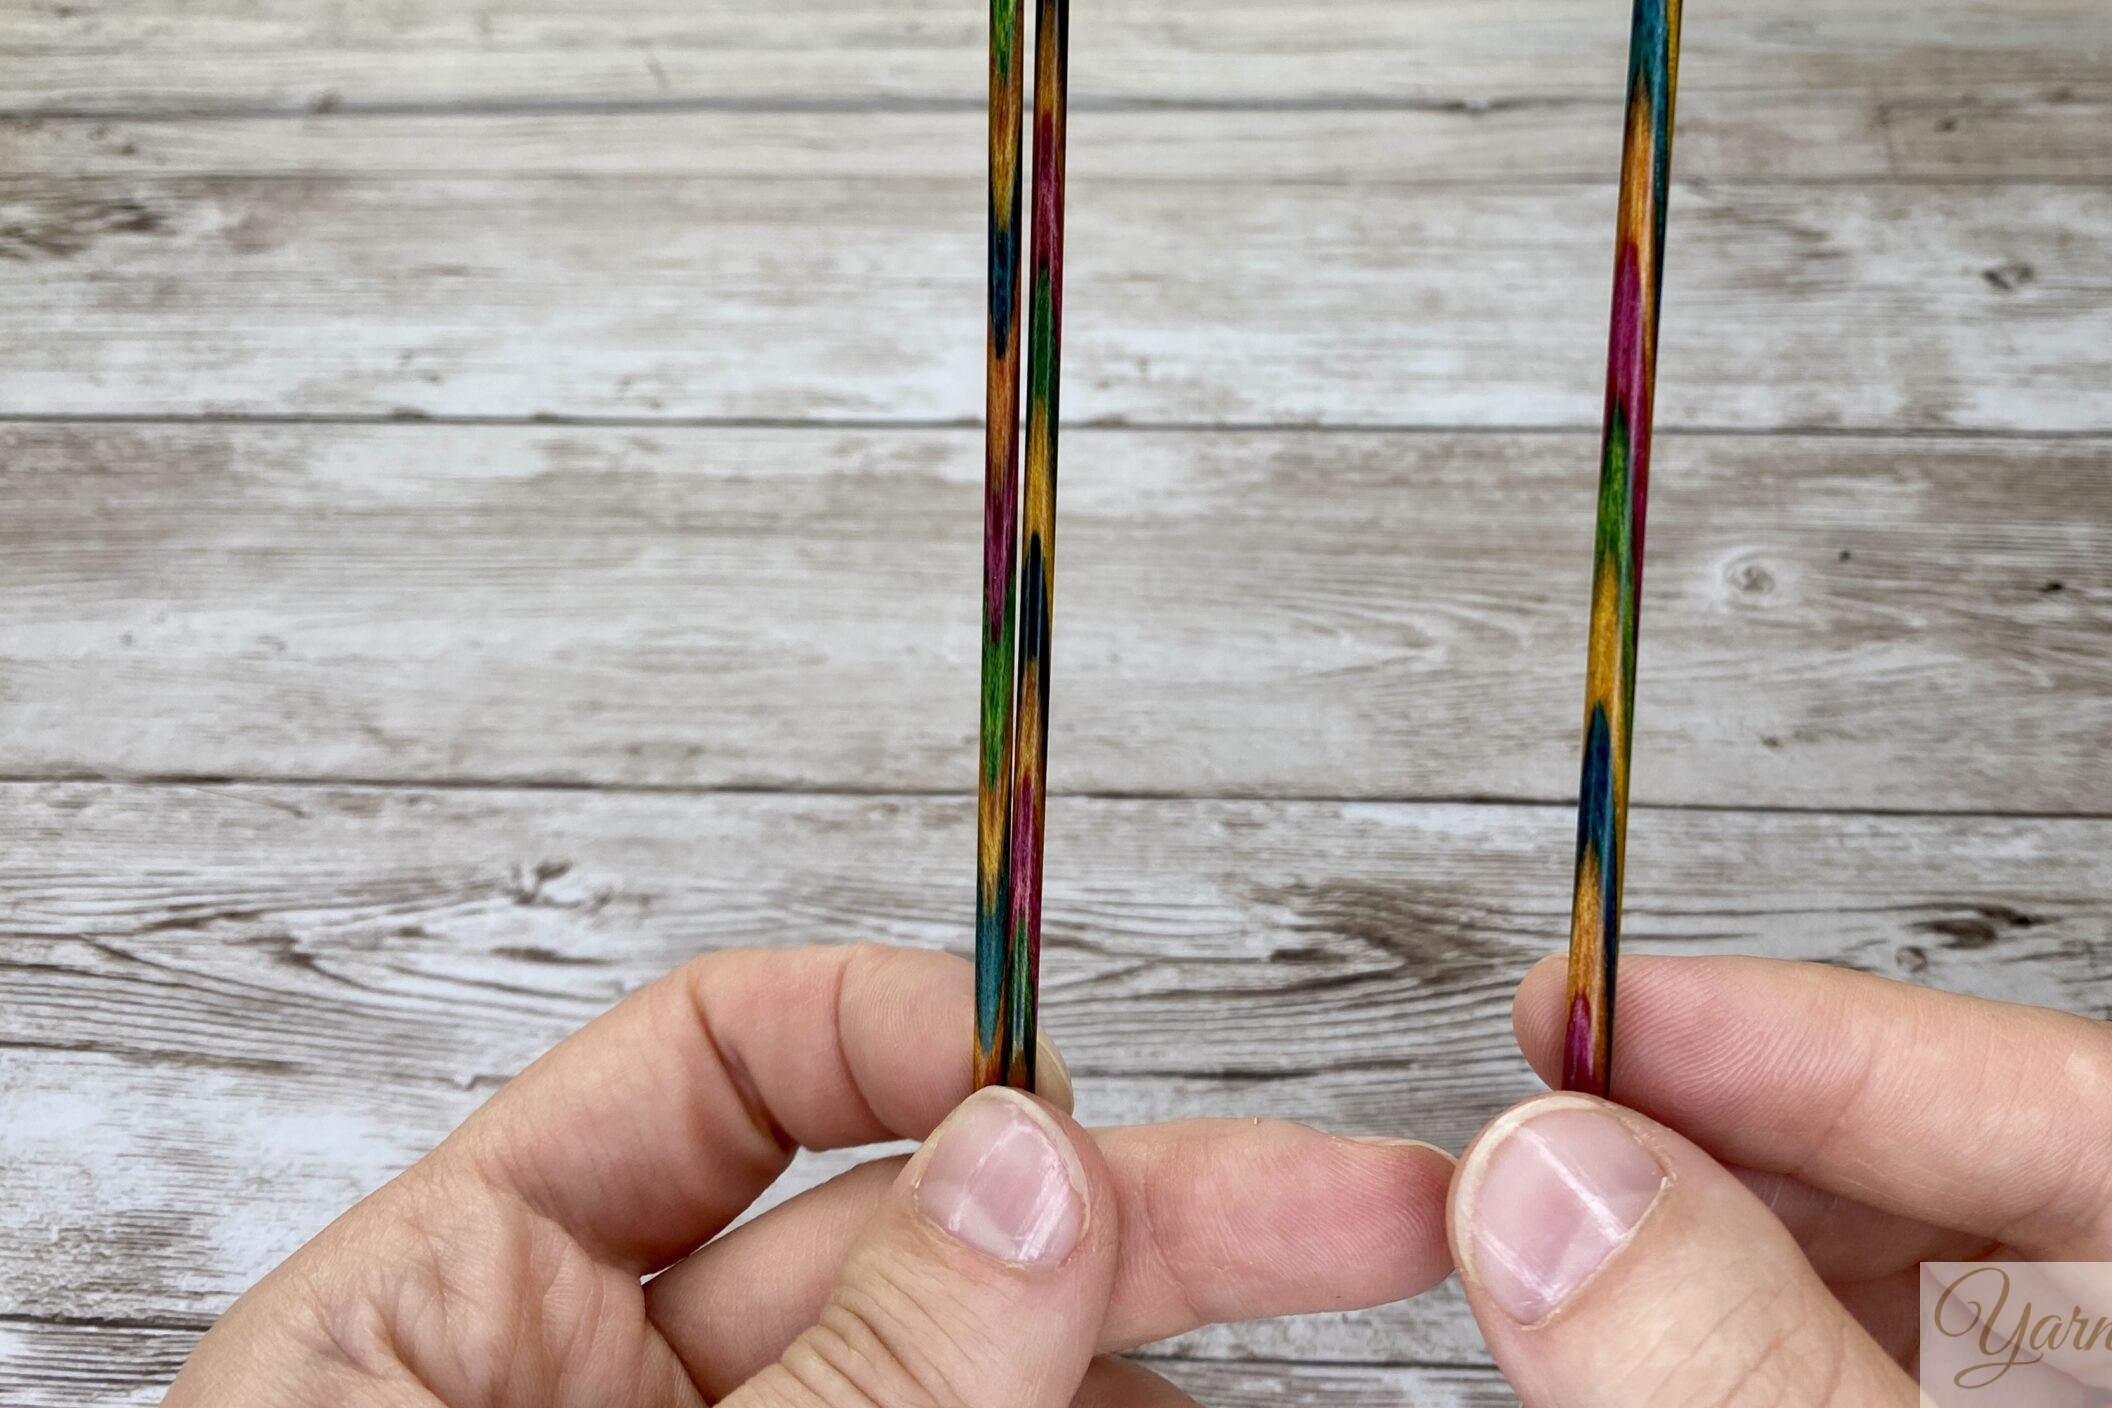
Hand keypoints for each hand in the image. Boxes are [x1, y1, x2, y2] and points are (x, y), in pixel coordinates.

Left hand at [169, 943, 1453, 1405]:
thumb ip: (852, 1381)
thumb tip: (1032, 1165)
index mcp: (459, 1318)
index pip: (707, 1075)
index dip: (903, 1033)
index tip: (1070, 1074)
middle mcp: (602, 1406)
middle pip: (913, 1241)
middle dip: (1140, 1221)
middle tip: (1360, 1214)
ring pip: (987, 1397)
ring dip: (1138, 1390)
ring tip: (1306, 1391)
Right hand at [1446, 954, 2111, 1405]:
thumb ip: (1775, 1382)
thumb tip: (1558, 1191)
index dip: (1847, 1045)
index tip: (1628, 1010)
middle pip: (2025, 1203)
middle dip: (1764, 1139)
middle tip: (1561, 1103)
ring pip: (1956, 1305)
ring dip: (1749, 1245)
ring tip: (1577, 1208)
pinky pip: (1923, 1388)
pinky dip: (1779, 1354)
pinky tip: (1660, 1335)